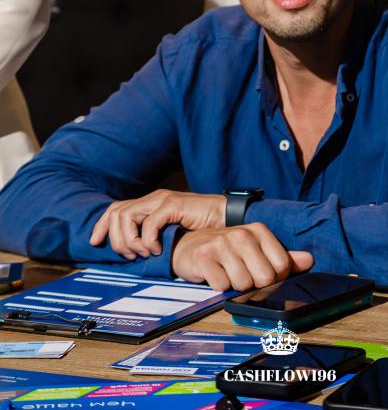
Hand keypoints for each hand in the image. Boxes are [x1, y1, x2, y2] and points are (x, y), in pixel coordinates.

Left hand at [89, 189, 226, 259]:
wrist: (225, 218)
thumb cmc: (200, 228)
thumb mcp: (170, 232)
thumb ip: (152, 235)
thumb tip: (132, 251)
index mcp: (149, 204)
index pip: (115, 209)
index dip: (101, 225)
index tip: (95, 242)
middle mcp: (152, 199)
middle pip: (116, 213)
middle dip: (116, 239)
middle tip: (131, 256)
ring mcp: (162, 200)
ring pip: (127, 216)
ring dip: (130, 240)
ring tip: (144, 253)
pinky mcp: (173, 204)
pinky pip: (149, 223)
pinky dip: (148, 240)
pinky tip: (157, 249)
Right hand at [171, 222, 313, 290]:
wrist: (189, 247)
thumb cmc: (228, 252)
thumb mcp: (256, 251)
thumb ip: (283, 257)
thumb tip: (309, 260)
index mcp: (258, 230)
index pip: (282, 267)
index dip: (273, 278)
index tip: (260, 273)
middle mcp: (241, 234)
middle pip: (264, 278)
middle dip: (254, 285)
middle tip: (242, 276)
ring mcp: (221, 244)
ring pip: (243, 285)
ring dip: (235, 288)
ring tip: (227, 275)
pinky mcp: (204, 258)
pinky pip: (223, 287)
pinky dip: (219, 288)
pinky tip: (214, 275)